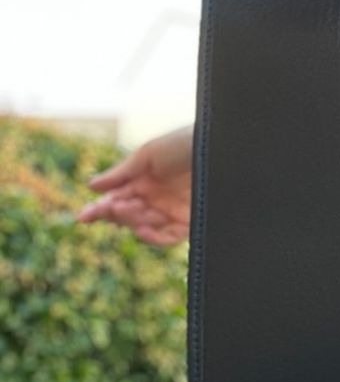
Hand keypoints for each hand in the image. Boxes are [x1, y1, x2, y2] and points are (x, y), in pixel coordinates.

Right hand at [77, 124, 193, 246]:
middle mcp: (154, 199)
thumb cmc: (182, 143)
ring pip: (142, 226)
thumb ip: (122, 173)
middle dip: (114, 213)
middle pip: (125, 216)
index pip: (115, 201)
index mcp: (141, 182)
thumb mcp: (149, 154)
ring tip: (127, 207)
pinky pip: (168, 237)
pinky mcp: (189, 221)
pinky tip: (141, 230)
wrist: (214, 144)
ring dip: (131, 220)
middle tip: (113, 205)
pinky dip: (153, 238)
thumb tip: (91, 186)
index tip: (83, 217)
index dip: (98, 210)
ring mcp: (170, 211)